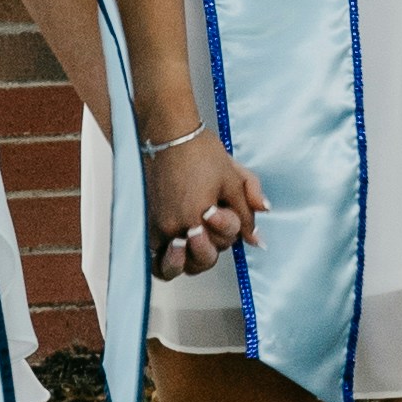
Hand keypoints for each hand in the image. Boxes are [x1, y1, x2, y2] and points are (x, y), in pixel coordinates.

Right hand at [146, 127, 260, 266]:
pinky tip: (175, 253)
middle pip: (203, 259)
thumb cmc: (201, 152)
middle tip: (211, 220)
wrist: (167, 134)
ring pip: (176, 267)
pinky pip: (153, 260)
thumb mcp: (233, 177)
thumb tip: (256, 239)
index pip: (226, 240)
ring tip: (193, 241)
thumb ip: (247, 210)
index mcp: (199, 214)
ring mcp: (157, 228)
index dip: (231, 226)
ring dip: (189, 261)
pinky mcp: (145, 225)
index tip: (221, 207)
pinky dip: (165, 262)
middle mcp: (176, 226)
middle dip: (215, 244)